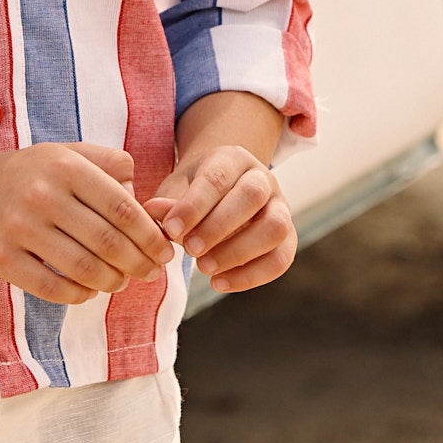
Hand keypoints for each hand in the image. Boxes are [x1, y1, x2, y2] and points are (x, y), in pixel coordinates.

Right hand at [0, 143, 173, 304]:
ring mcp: (19, 228)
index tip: (165, 251)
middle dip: (139, 263)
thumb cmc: (31, 175)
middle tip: (151, 273)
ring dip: (113, 281)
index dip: (150, 235)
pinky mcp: (2, 259)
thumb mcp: (68, 154)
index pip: (122, 207)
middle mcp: (42, 195)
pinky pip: (53, 288)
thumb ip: (111, 165)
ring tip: (122, 282)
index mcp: (65, 167)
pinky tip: (90, 290)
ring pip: (84, 269)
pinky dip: (80, 295)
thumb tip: (144, 204)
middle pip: (108, 242)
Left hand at [145, 143, 294, 293]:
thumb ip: (168, 203)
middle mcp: (262, 178)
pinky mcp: (288, 236)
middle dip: (218, 227)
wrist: (223, 194)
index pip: (217, 179)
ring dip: (239, 252)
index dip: (194, 206)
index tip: (171, 230)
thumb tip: (154, 212)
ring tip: (204, 268)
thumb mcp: (177, 190)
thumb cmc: (194, 193)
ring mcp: (280, 206)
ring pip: (275, 227)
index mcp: (232, 159)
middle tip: (190, 250)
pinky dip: (251, 276)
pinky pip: (281, 258)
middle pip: (252, 196)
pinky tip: (219, 283)